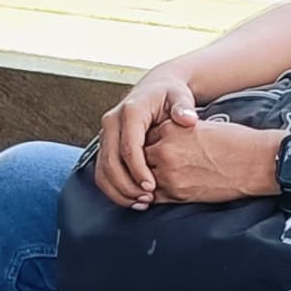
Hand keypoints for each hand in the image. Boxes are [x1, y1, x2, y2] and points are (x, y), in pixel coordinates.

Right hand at [94, 67, 198, 205]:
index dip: (138, 170)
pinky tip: (132, 198)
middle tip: (147, 199)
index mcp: (129, 112)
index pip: (128, 147)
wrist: (155, 88)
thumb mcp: (180, 96)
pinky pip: (102, 171)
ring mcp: (105, 134)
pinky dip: (114, 188)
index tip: (152, 186)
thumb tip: (188, 119)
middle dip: (127, 185)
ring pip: (102, 170)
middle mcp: (112, 122)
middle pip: (110, 161)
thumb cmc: (169, 94)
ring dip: (118, 190)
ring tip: (141, 202)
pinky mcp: (105, 145)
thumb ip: (184, 107)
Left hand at [144, 114, 283, 205]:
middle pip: (137, 157)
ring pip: (141, 178)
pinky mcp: (177, 194)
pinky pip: (153, 197)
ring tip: (148, 181)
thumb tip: (162, 141)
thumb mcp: (199, 126)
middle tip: (145, 167)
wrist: (255, 162)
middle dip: (141, 162)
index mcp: (171, 128)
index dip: (146, 144)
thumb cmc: (234, 141)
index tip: (150, 148)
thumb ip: (176, 132)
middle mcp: (166, 150)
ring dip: (144, 180)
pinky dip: (152, 196)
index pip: (143, 136)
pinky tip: (156, 193)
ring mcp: (169, 173)